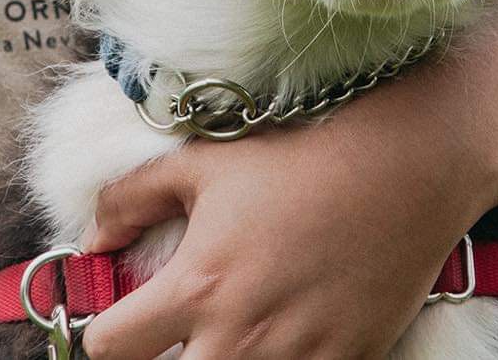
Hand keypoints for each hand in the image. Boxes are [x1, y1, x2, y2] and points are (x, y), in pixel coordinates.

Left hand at [76, 99, 490, 359]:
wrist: (404, 166)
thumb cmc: (299, 157)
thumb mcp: (204, 161)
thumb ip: (131, 198)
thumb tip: (92, 239)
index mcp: (198, 287)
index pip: (110, 349)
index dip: (105, 335)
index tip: (123, 322)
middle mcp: (242, 336)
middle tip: (174, 338)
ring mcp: (298, 357)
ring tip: (227, 338)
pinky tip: (282, 342)